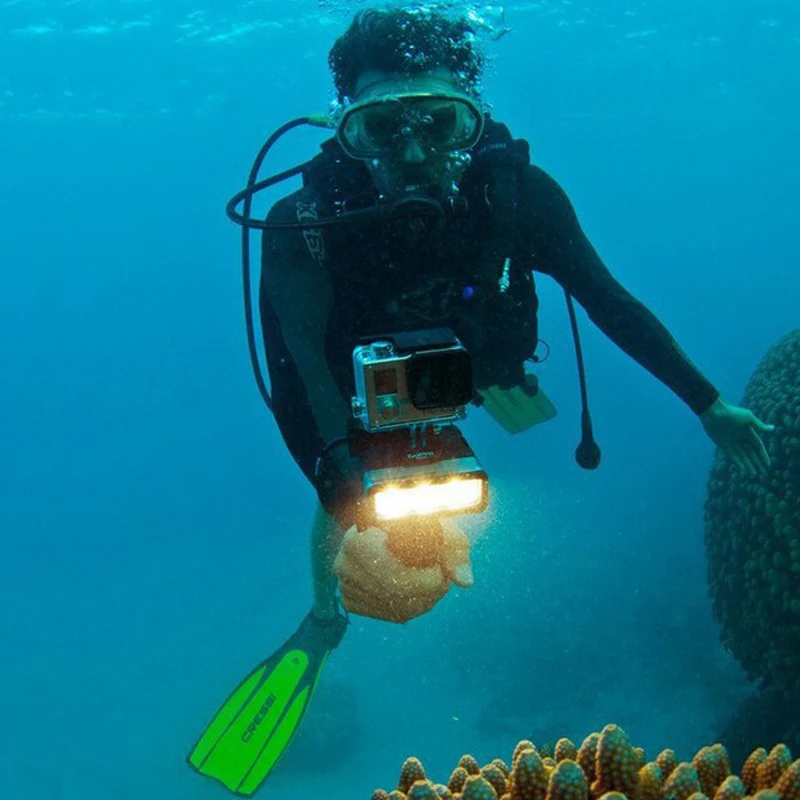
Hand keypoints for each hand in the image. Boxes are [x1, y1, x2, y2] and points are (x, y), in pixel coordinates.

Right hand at [333, 518, 472, 623]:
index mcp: (359, 540)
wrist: (383, 525)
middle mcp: (344, 564)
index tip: (442, 569)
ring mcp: (344, 584)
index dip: (429, 580)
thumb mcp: (438, 527)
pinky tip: (414, 592)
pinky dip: (407, 607)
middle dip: (429, 593)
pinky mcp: (349, 598)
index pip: (400, 577)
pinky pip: (386, 614)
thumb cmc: (414, 522)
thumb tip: (465, 582)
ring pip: (394, 609)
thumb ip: (454, 551)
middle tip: (442, 580)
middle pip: (397, 596)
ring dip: (421, 601)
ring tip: (431, 584)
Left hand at [699, 397, 773, 474]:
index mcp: (748, 431)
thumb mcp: (748, 418)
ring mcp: (732, 442)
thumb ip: (759, 426)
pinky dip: (738, 462)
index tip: (768, 464)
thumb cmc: (732, 413)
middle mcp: (741, 438)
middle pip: (751, 453)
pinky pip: (732, 456)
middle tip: (762, 472)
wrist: (714, 413)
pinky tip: (744, 469)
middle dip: (756, 462)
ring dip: (748, 465)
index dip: (763, 455)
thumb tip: (773, 429)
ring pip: (742, 456)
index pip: (758, 446)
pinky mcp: (723, 445)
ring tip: (754, 474)